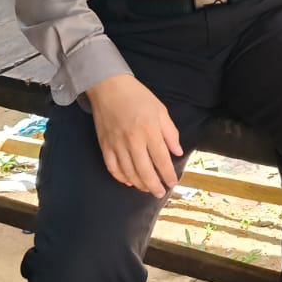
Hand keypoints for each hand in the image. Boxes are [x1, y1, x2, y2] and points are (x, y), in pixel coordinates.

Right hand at [85, 73, 182, 197]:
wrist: (108, 87)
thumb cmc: (138, 96)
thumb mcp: (160, 110)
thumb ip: (170, 133)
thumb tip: (177, 152)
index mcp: (149, 130)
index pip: (161, 159)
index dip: (168, 175)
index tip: (172, 183)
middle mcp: (133, 141)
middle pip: (145, 171)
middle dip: (154, 186)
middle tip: (160, 194)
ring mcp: (117, 144)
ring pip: (129, 173)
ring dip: (139, 184)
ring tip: (147, 189)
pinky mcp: (104, 145)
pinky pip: (112, 167)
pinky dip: (121, 177)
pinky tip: (129, 181)